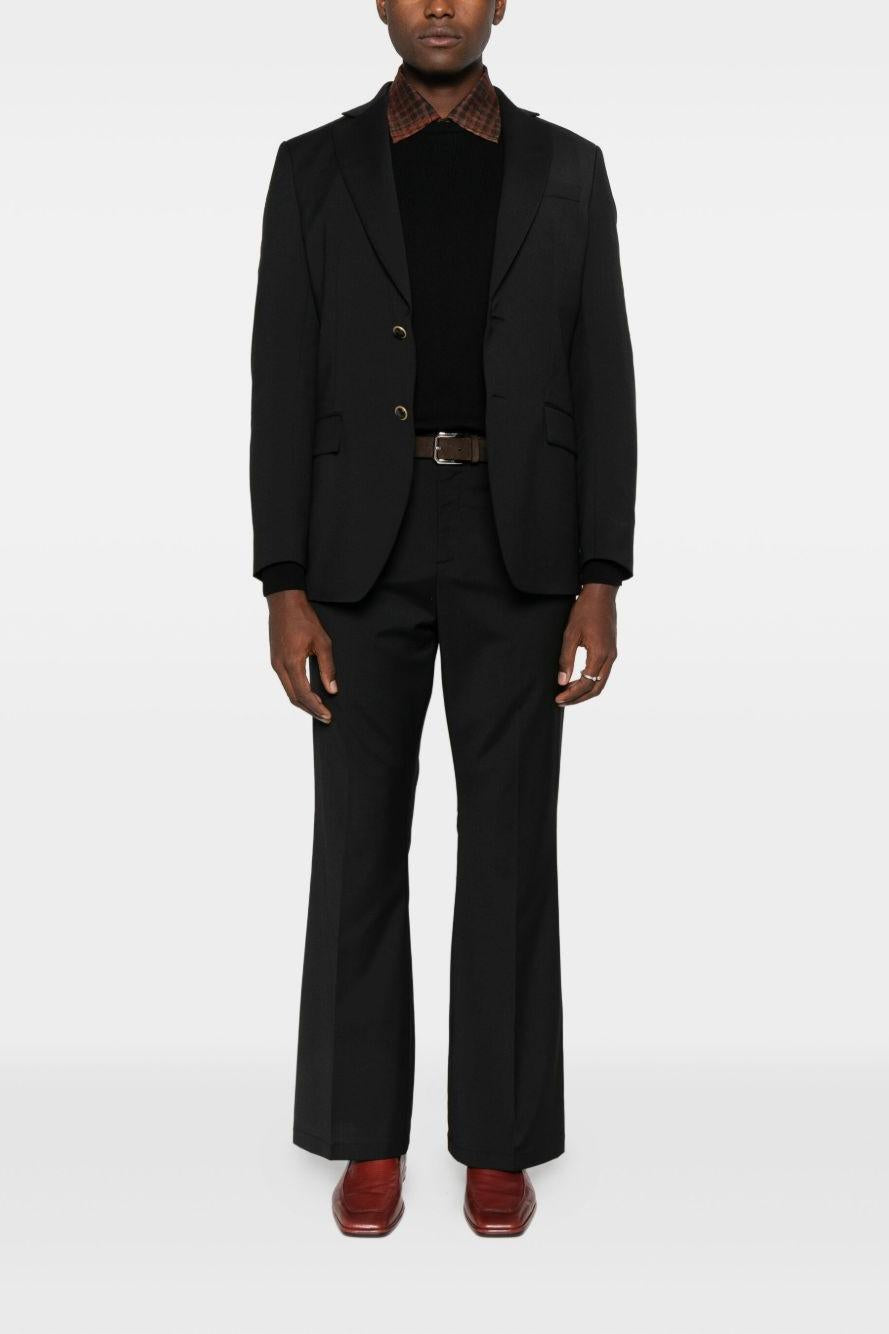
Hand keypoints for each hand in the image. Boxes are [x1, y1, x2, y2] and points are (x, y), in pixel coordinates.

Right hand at [267, 590, 336, 721]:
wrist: (284, 602)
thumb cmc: (304, 618)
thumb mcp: (322, 642)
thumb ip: (328, 667)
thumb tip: (332, 689)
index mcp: (291, 663)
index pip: (304, 694)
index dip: (316, 708)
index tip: (328, 716)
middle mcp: (280, 666)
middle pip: (294, 698)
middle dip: (310, 710)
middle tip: (325, 717)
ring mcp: (275, 663)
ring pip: (288, 691)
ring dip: (303, 702)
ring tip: (318, 708)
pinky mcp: (275, 659)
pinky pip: (285, 682)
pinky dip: (297, 691)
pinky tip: (308, 692)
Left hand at [555, 584, 617, 705]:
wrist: (601, 594)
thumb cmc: (584, 610)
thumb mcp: (570, 634)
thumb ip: (566, 660)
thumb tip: (561, 681)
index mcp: (600, 654)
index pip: (586, 684)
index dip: (571, 694)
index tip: (558, 699)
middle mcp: (609, 657)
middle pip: (596, 688)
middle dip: (579, 697)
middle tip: (561, 701)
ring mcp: (612, 653)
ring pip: (601, 681)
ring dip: (585, 690)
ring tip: (568, 692)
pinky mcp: (611, 649)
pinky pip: (603, 672)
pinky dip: (591, 680)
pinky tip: (577, 678)